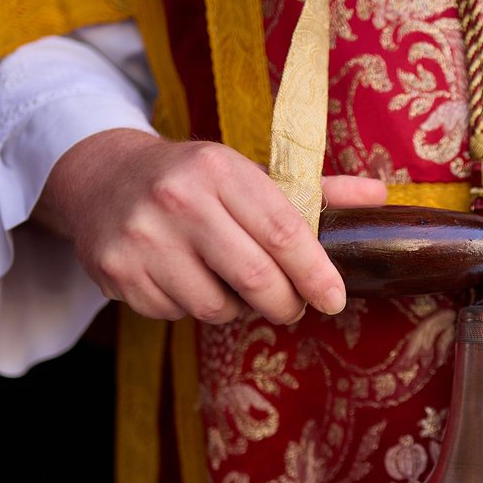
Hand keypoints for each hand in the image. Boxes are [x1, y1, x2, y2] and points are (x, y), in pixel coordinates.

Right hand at [36, 129, 386, 323]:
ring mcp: (141, 237)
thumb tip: (380, 196)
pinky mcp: (116, 271)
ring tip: (230, 284)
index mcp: (218, 167)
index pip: (284, 231)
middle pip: (254, 279)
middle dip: (285, 304)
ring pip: (215, 307)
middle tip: (293, 307)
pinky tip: (186, 280)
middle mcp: (177, 199)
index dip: (316, 273)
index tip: (334, 299)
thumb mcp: (249, 173)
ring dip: (236, 308)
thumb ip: (314, 190)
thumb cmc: (195, 181)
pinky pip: (176, 315)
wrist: (102, 178)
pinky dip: (191, 309)